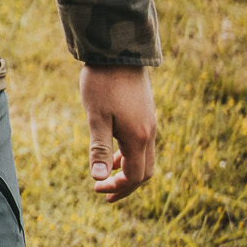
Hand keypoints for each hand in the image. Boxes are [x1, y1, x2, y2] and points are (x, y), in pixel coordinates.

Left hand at [80, 64, 155, 201]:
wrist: (119, 53)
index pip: (135, 176)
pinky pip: (143, 145)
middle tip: (103, 193)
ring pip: (145, 158)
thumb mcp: (96, 117)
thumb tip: (98, 178)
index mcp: (139, 138)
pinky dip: (130, 156)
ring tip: (107, 178)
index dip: (118, 187)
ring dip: (128, 172)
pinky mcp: (146, 115)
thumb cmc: (102, 84)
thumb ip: (98, 148)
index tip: (97, 189)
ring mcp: (150, 124)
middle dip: (125, 186)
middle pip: (144, 172)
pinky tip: (114, 154)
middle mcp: (150, 134)